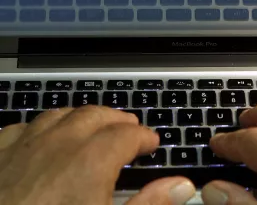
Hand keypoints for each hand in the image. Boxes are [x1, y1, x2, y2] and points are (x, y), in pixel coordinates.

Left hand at [0, 106, 195, 204]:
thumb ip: (149, 203)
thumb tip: (180, 187)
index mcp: (91, 161)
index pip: (129, 134)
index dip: (145, 137)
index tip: (151, 143)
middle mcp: (59, 143)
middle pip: (97, 115)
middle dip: (117, 120)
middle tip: (128, 130)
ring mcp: (23, 145)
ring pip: (60, 114)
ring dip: (82, 119)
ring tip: (92, 128)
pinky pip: (23, 127)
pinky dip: (41, 129)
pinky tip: (43, 140)